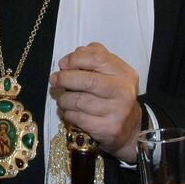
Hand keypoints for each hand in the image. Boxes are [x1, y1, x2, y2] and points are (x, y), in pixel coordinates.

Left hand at [50, 43, 141, 161]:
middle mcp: (123, 91)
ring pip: (79, 102)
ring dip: (64, 99)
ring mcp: (116, 111)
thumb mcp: (112, 72)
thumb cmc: (114, 94)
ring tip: (62, 98)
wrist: (130, 126)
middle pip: (87, 81)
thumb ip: (95, 57)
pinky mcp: (107, 128)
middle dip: (65, 79)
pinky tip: (69, 111)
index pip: (97, 58)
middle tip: (54, 80)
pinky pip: (78, 118)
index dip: (75, 59)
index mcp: (124, 73)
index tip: (63, 64)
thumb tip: (73, 55)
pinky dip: (68, 113)